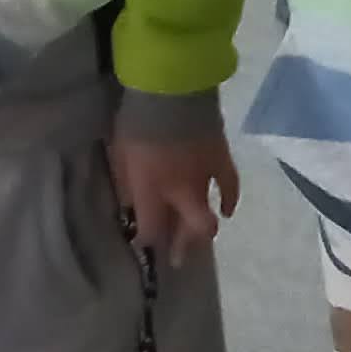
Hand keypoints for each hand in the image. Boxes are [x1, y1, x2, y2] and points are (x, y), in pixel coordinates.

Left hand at [112, 126, 243, 265]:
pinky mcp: (222, 160)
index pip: (151, 230)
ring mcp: (204, 178)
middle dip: (182, 248)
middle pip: (187, 231)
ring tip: (198, 242)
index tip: (141, 242)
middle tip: (178, 260)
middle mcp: (180, 192)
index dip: (146, 241)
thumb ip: (127, 183)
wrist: (172, 90)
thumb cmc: (137, 121)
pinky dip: (229, 200)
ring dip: (202, 232)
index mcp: (151, 191)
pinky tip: (227, 211)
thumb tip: (129, 203)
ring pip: (208, 216)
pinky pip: (230, 187)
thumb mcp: (120, 155)